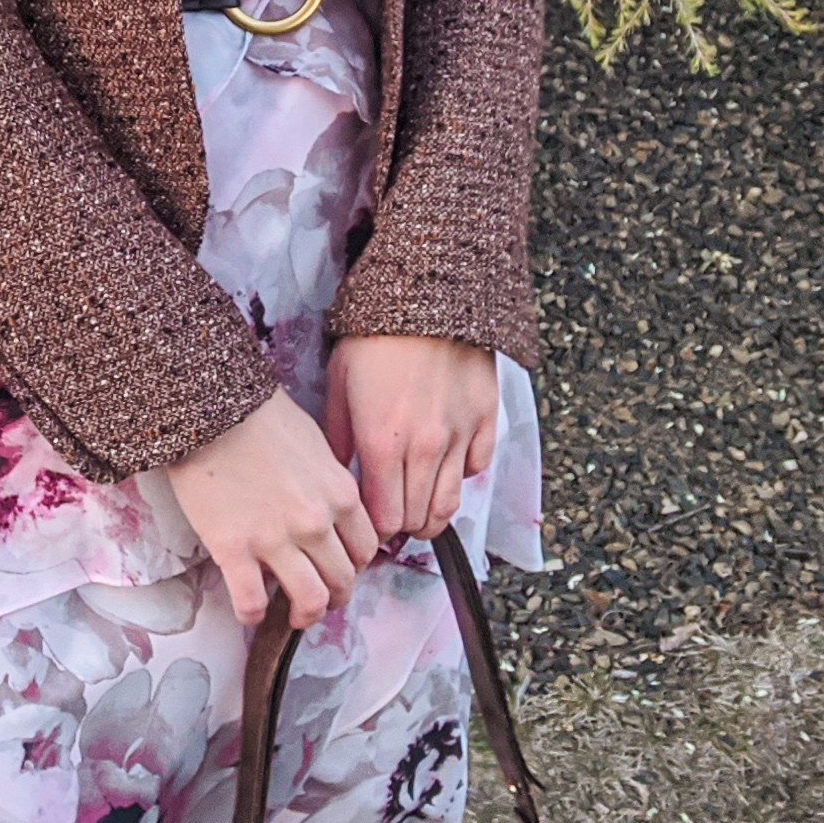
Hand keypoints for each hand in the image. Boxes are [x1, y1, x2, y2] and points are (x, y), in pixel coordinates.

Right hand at [163, 388, 378, 627]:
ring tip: (295, 615)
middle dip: (336, 595)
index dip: (355, 564)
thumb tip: (329, 509)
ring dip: (306, 615)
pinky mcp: (234, 549)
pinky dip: (252, 615)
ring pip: (310, 600)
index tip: (342, 567)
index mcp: (340, 494)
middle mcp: (316, 522)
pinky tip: (249, 611)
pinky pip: (251, 602)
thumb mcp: (314, 441)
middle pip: (343, 579)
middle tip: (322, 598)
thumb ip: (328, 481)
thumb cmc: (258, 415)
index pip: (366, 548)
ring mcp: (276, 539)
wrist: (208, 406)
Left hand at [323, 334, 497, 545]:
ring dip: (431, 514)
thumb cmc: (374, 337)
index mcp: (382, 443)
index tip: (367, 524)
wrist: (427, 293)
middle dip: (401, 526)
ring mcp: (460, 436)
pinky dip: (461, 475)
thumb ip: (337, 439)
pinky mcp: (487, 420)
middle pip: (418, 520)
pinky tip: (444, 463)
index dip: (374, 530)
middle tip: (390, 516)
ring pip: (450, 504)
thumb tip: (336, 478)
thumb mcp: (338, 385)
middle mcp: (425, 448)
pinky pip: (478, 469)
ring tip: (417, 506)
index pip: (384, 519)